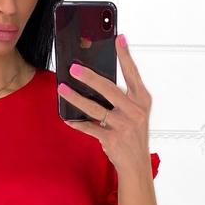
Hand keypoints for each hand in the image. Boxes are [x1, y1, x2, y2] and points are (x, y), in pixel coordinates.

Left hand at [57, 33, 152, 177]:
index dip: (125, 56)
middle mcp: (135, 112)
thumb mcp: (135, 113)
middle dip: (90, 77)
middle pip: (109, 89)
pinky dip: (77, 122)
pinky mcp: (113, 139)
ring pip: (95, 108)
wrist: (136, 165)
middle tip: (74, 68)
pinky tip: (67, 116)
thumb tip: (96, 79)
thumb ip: (122, 97)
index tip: (118, 38)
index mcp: (142, 101)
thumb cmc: (133, 136)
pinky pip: (90, 128)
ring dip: (76, 98)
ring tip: (62, 89)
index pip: (133, 74)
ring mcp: (124, 126)